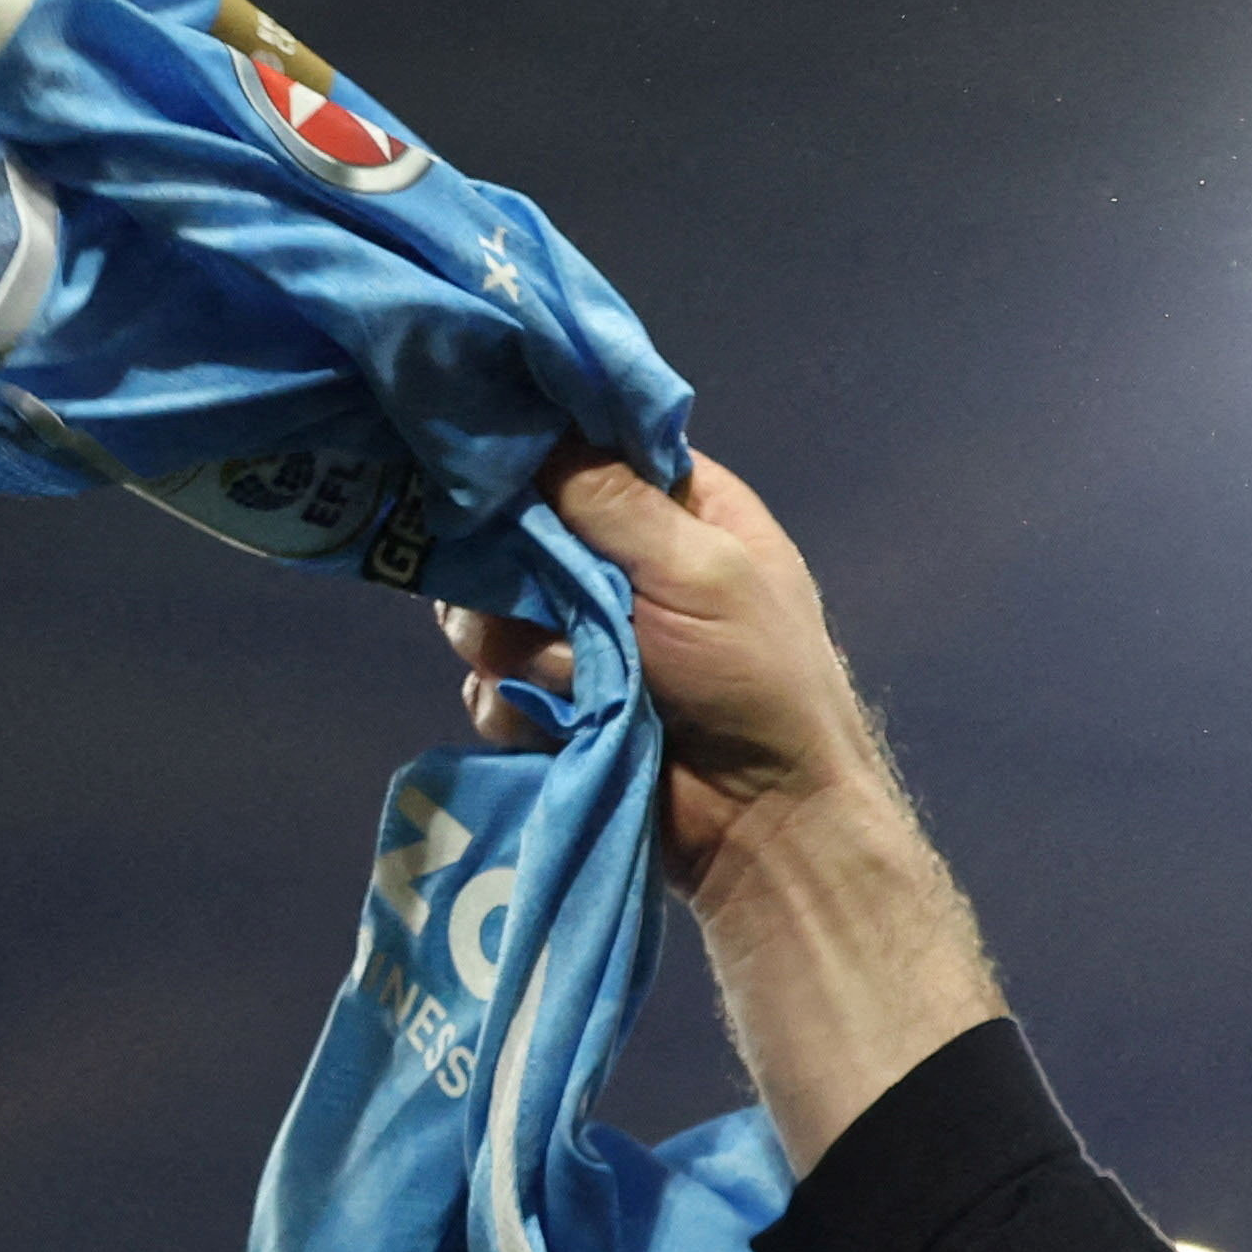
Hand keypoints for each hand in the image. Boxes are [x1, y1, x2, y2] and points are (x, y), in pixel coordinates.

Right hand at [442, 448, 879, 904]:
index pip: (590, 448)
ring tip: (562, 677)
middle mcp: (627, 561)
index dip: (536, 452)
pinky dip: (514, 703)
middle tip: (520, 599)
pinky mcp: (556, 699)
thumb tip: (537, 431)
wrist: (763, 820)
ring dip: (511, 644)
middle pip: (519, 529)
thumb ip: (616, 503)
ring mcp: (585, 634)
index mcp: (683, 509)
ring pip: (490, 607)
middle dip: (507, 567)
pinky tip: (554, 723)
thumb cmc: (756, 680)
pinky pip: (492, 681)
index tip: (488, 462)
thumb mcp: (702, 571)